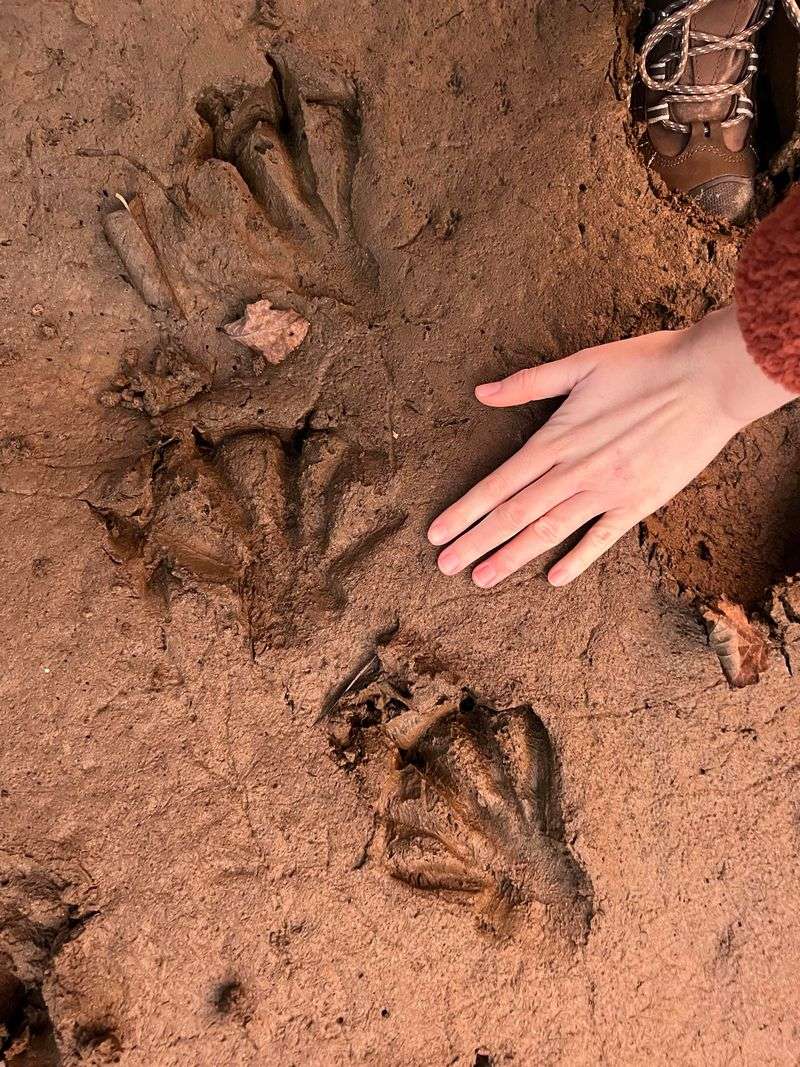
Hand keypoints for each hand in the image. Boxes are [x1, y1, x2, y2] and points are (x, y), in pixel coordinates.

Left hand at [428, 306, 796, 587]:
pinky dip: (577, 560)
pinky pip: (602, 538)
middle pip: (514, 515)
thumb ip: (528, 383)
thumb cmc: (646, 364)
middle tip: (445, 567)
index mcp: (556, 438)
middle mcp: (575, 471)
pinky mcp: (639, 502)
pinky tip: (553, 578)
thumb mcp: (581, 364)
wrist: (710, 379)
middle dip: (475, 543)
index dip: (464, 511)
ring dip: (512, 557)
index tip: (437, 533)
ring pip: (549, 532)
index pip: (498, 484)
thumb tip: (482, 392)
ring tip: (482, 579)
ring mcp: (607, 491)